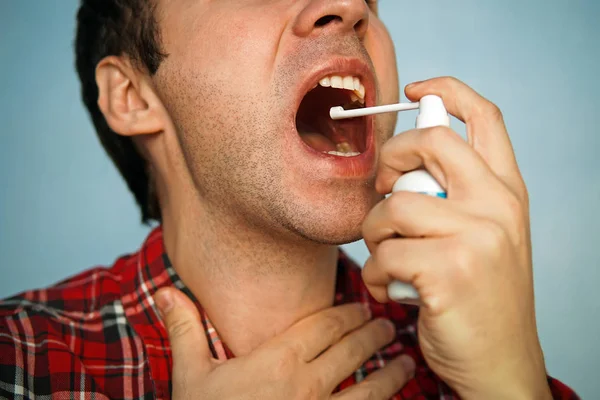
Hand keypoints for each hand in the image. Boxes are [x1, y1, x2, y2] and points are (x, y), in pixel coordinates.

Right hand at [153, 287, 414, 398]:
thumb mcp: (191, 376)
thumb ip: (186, 330)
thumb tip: (167, 291)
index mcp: (278, 360)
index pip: (325, 325)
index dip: (348, 312)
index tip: (362, 305)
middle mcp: (307, 385)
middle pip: (352, 349)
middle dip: (373, 333)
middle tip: (387, 324)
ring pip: (370, 388)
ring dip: (392, 372)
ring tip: (405, 360)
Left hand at [362, 77, 551, 398]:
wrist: (500, 362)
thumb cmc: (481, 297)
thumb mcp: (483, 237)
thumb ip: (456, 197)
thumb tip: (402, 165)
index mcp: (508, 192)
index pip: (484, 117)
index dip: (447, 91)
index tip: (415, 89)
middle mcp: (498, 205)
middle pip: (428, 141)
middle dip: (390, 159)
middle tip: (386, 190)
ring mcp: (477, 236)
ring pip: (392, 206)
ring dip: (376, 234)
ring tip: (391, 259)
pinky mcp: (449, 270)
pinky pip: (383, 253)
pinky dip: (376, 274)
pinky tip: (393, 289)